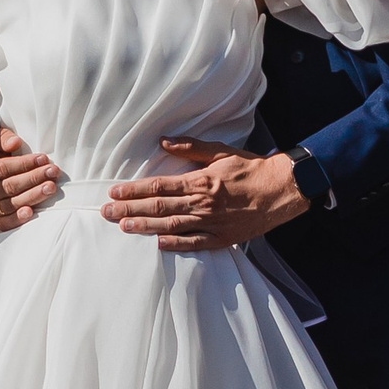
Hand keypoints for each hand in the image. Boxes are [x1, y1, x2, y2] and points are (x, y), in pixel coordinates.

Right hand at [0, 124, 57, 230]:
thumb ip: (3, 138)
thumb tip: (15, 143)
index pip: (4, 168)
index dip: (24, 164)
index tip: (43, 159)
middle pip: (10, 186)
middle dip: (34, 178)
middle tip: (53, 172)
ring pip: (10, 203)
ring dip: (32, 196)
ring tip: (50, 188)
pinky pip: (3, 223)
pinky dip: (16, 219)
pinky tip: (30, 212)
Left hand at [104, 142, 309, 252]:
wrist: (283, 190)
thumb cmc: (251, 169)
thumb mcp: (221, 151)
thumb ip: (191, 148)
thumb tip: (163, 142)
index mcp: (201, 180)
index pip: (159, 186)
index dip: (134, 190)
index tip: (114, 192)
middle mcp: (203, 203)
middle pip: (159, 207)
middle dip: (130, 210)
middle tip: (106, 213)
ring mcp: (212, 223)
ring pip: (171, 226)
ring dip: (145, 227)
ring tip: (123, 227)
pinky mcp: (223, 238)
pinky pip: (195, 243)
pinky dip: (175, 245)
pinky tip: (157, 244)